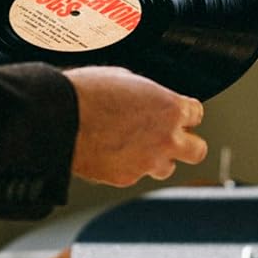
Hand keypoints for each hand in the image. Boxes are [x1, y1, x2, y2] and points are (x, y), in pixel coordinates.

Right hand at [65, 67, 207, 185]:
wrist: (60, 118)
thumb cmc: (87, 93)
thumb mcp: (125, 79)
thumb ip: (147, 94)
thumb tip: (147, 99)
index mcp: (170, 108)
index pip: (196, 114)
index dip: (185, 114)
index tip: (178, 115)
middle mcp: (165, 138)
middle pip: (197, 150)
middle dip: (188, 145)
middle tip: (172, 139)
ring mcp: (147, 161)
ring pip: (167, 167)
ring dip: (157, 158)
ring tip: (135, 147)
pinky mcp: (126, 178)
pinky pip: (135, 174)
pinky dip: (127, 166)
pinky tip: (111, 152)